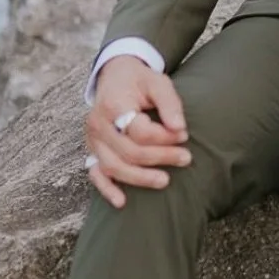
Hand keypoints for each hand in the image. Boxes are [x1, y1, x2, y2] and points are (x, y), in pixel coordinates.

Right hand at [85, 57, 190, 208]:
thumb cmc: (140, 81)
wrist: (115, 77)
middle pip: (128, 152)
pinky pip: (95, 173)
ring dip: (140, 178)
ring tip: (165, 181)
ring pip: (113, 167)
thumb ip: (170, 103)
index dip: (164, 137)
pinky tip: (122, 202)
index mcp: (114, 104)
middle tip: (186, 158)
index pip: (139, 131)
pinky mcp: (92, 150)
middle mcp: (98, 124)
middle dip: (160, 158)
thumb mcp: (158, 82)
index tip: (184, 135)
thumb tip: (180, 128)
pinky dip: (107, 189)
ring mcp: (92, 140)